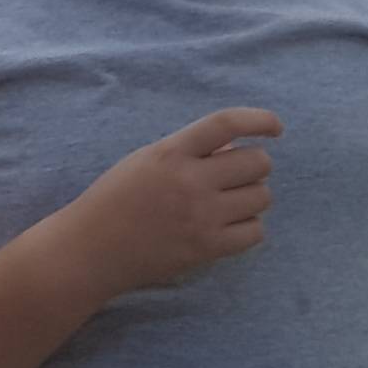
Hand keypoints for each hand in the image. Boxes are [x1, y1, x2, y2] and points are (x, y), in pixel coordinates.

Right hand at [61, 107, 281, 297]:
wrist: (91, 248)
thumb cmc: (116, 199)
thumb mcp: (146, 160)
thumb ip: (188, 150)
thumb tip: (236, 146)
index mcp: (170, 152)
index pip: (226, 124)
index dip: (258, 119)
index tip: (275, 127)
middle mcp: (190, 181)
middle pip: (256, 162)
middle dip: (255, 165)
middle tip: (238, 175)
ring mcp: (201, 217)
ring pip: (262, 197)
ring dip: (253, 196)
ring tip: (231, 202)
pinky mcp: (206, 248)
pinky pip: (256, 232)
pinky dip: (249, 227)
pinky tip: (230, 226)